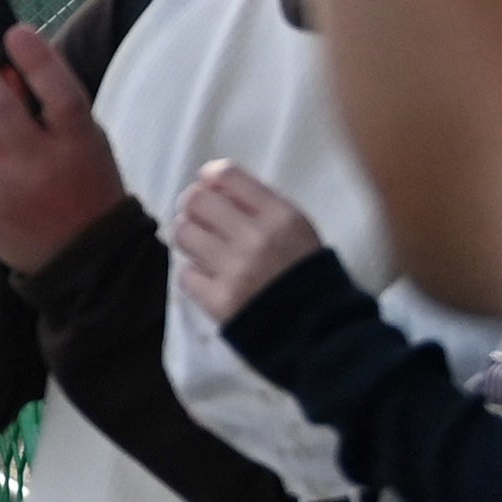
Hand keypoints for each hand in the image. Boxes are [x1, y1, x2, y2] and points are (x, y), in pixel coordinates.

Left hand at [0, 24, 123, 272]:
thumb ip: (56, 103)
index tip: (13, 30)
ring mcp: (4, 187)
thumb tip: (9, 58)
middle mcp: (41, 164)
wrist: (80, 255)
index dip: (36, 58)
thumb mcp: (88, 140)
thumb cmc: (85, 181)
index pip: (60, 92)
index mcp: (79, 143)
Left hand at [170, 161, 327, 321]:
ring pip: (183, 234)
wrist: (319, 326)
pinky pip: (185, 274)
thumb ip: (258, 204)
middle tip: (200, 219)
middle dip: (192, 207)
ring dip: (190, 238)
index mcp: (281, 216)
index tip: (210, 188)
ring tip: (206, 248)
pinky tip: (212, 279)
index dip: (210, 178)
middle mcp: (256, 238)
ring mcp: (235, 270)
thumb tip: (209, 181)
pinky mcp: (218, 300)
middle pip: (195, 200)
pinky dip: (195, 275)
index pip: (227, 175)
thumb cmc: (304, 271)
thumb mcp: (297, 227)